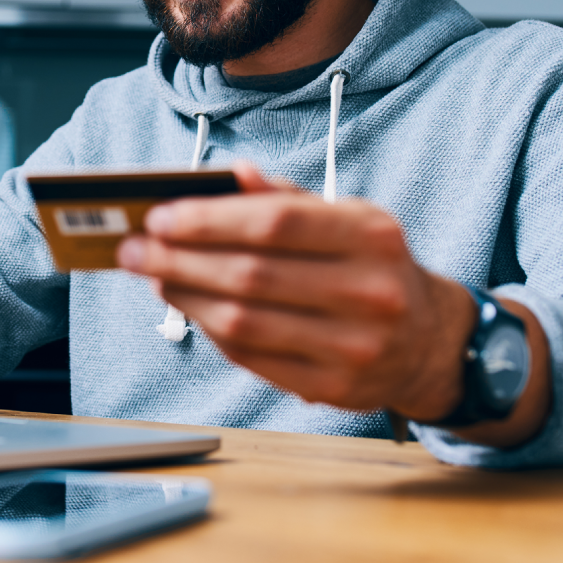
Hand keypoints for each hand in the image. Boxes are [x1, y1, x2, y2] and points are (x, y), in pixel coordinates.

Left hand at [116, 163, 549, 443]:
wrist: (429, 340)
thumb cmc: (372, 265)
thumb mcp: (347, 216)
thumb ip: (288, 196)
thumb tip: (229, 173)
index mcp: (371, 235)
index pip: (275, 223)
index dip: (209, 219)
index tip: (159, 215)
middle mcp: (370, 292)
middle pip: (250, 274)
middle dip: (178, 258)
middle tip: (133, 247)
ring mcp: (355, 348)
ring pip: (243, 322)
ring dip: (183, 296)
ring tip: (150, 274)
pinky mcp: (333, 389)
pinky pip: (251, 358)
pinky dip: (208, 329)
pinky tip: (186, 305)